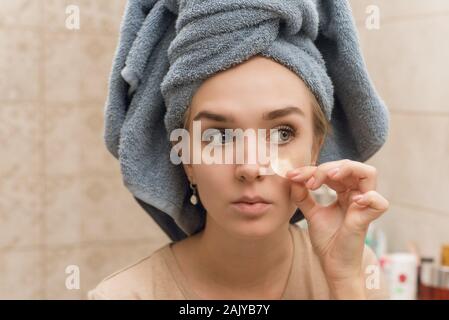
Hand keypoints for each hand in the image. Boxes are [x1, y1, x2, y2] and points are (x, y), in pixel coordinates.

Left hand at [286, 159, 388, 293]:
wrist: (332, 264)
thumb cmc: (327, 239)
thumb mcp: (311, 213)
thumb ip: (302, 196)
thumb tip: (292, 178)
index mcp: (345, 192)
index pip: (333, 170)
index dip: (312, 169)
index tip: (292, 176)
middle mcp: (356, 195)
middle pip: (350, 166)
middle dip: (327, 168)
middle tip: (309, 181)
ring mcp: (364, 206)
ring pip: (369, 173)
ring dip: (348, 169)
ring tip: (329, 176)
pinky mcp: (367, 220)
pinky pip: (379, 202)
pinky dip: (368, 197)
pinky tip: (352, 200)